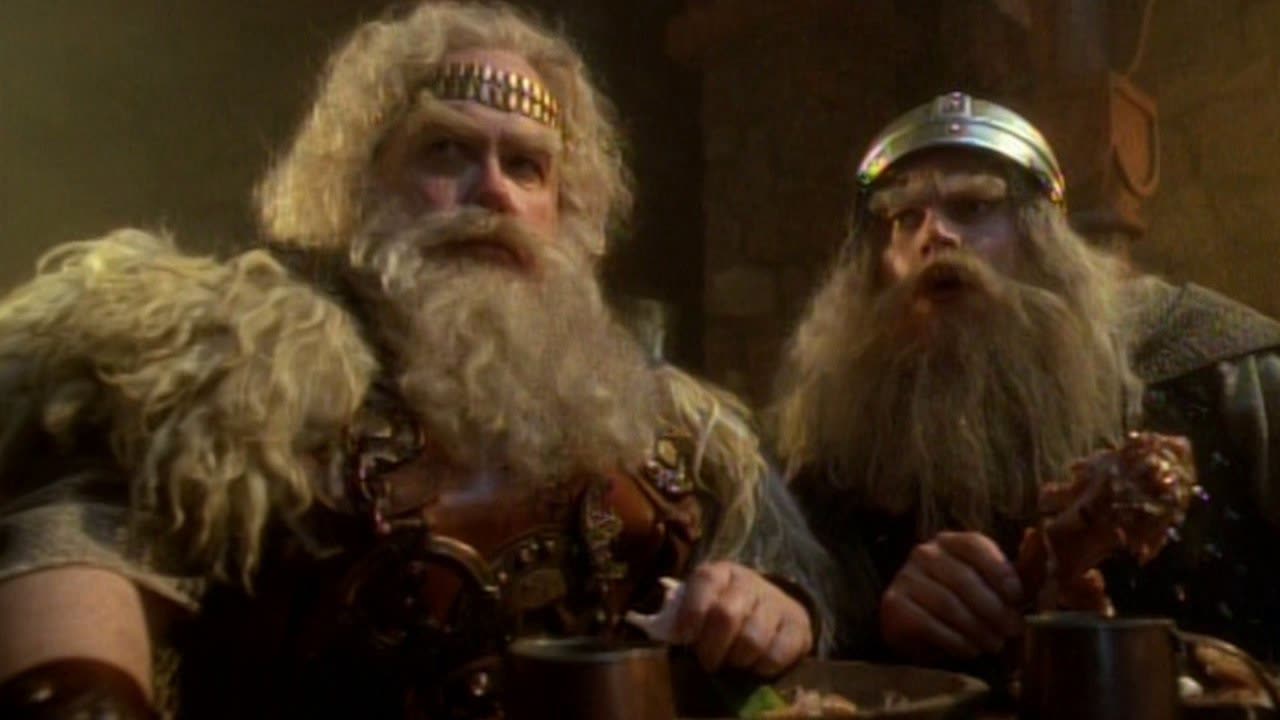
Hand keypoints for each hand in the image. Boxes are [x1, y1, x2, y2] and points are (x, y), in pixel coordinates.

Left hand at [670, 561, 812, 675]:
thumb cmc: (726, 611)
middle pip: (726, 615)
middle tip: (709, 662)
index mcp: (721, 573)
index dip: (692, 611)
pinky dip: (762, 668)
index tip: (685, 637)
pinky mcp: (799, 625)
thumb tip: (665, 631)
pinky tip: (755, 665)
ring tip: (733, 662)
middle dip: (712, 646)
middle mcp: (749, 582)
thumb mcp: (703, 605)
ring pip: (752, 639)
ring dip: (737, 660)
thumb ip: (683, 614)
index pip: (704, 581)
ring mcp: (777, 602)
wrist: (773, 609)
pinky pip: (777, 655)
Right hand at [880, 531, 1023, 661]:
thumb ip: (1021, 565)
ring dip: (977, 629)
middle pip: (964, 579)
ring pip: (948, 604)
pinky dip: (955, 641)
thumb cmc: (965, 602)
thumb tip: (1036, 535)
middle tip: (1011, 631)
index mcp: (951, 541)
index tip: (1017, 598)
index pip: (976, 545)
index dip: (1000, 571)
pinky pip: (929, 624)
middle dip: (994, 609)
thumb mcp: (996, 584)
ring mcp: (905, 577)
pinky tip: (969, 648)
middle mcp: (924, 552)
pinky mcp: (894, 604)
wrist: (918, 626)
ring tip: (994, 644)